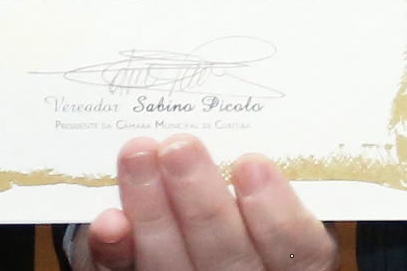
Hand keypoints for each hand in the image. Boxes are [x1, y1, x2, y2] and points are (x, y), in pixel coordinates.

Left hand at [83, 134, 335, 270]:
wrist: (192, 241)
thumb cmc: (236, 208)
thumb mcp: (264, 196)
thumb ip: (260, 181)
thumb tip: (246, 159)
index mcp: (284, 260)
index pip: (298, 252)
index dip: (278, 215)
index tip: (252, 164)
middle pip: (228, 259)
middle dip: (202, 202)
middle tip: (180, 148)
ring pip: (173, 266)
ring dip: (151, 211)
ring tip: (138, 154)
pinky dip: (116, 250)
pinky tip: (108, 220)